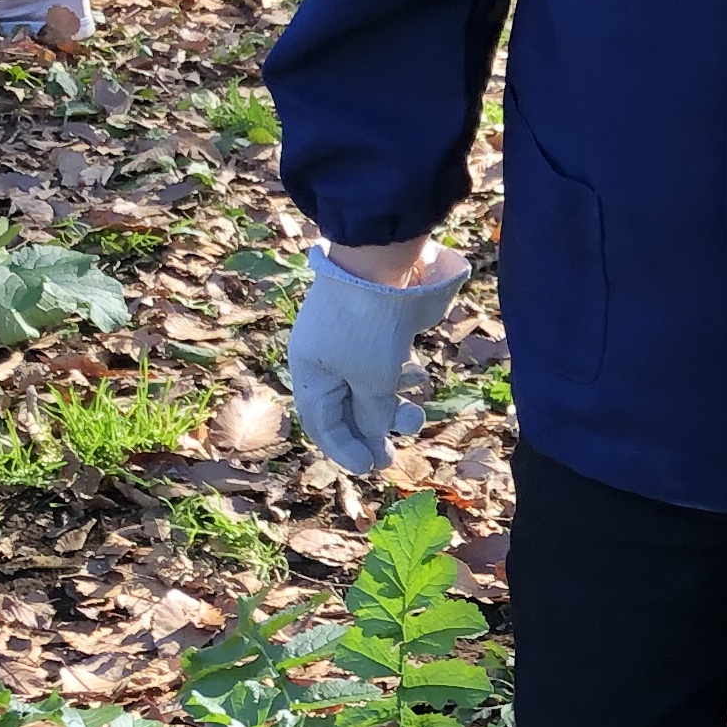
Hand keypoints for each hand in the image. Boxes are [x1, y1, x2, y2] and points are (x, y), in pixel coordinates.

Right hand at [287, 239, 466, 471]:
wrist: (383, 260)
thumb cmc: (370, 327)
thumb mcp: (372, 380)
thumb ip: (373, 416)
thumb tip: (374, 440)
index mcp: (310, 373)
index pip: (321, 424)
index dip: (346, 449)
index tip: (372, 466)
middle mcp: (324, 358)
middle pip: (346, 407)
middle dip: (373, 429)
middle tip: (397, 446)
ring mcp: (348, 340)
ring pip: (368, 386)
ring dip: (392, 405)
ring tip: (416, 412)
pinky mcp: (373, 326)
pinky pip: (382, 362)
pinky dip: (398, 376)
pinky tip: (416, 375)